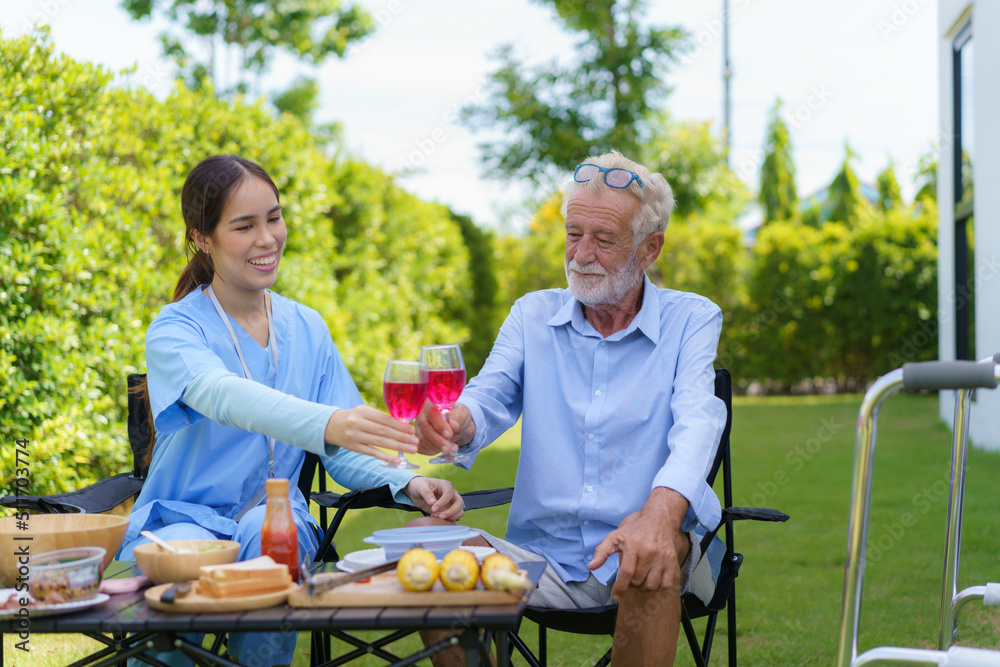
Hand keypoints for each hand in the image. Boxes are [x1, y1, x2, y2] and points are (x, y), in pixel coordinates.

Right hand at [324, 405, 417, 463]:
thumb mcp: (364, 412)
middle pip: (384, 431)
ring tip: (412, 449)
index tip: (412, 430)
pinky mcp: (354, 447)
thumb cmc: (354, 417)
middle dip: (402, 437)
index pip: (384, 419)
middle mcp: (358, 423)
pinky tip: (397, 460)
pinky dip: (386, 456)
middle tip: (416, 442)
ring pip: (380, 442)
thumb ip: (380, 417)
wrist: (331, 425)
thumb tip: (403, 425)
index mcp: (362, 411)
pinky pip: (372, 453)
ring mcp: (355, 436)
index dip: (399, 425)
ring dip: (398, 447)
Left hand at [403, 477, 464, 520]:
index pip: (449, 493)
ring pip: (460, 511)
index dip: (443, 502)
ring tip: (437, 517)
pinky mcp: (450, 510)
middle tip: (440, 517)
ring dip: (451, 517)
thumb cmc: (420, 486)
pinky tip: (438, 520)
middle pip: (460, 503)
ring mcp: (452, 502)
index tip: (433, 509)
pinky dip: (448, 521)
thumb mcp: (420, 487)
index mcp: (445, 485)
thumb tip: (432, 502)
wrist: (418, 492)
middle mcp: (452, 493)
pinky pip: (454, 517)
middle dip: (451, 511)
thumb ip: (426, 493)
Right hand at [413, 401, 474, 456]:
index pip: (431, 412)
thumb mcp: (461, 415)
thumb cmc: (458, 416)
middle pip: (425, 428)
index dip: (439, 424)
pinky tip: (441, 450)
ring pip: (422, 439)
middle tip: (449, 448)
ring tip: (450, 449)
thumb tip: (453, 425)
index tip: (449, 434)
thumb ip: (457, 419)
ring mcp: (418, 427)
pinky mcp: (418, 438)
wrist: (456, 425)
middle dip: (438, 440)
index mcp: (432, 403)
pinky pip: (421, 447)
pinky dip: (432, 451)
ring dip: (436, 447)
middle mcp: (422, 415)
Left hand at [588, 487, 688, 601]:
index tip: (616, 596)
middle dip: (631, 584)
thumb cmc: (635, 530)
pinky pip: (666, 583)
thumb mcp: (615, 536)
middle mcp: (649, 551)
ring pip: (652, 585)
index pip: (626, 572)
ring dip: (644, 587)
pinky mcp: (672, 561)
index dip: (620, 588)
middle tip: (629, 578)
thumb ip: (602, 552)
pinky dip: (658, 586)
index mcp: (633, 545)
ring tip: (640, 579)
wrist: (659, 520)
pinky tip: (652, 579)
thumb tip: (591, 567)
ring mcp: (662, 557)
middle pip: (638, 581)